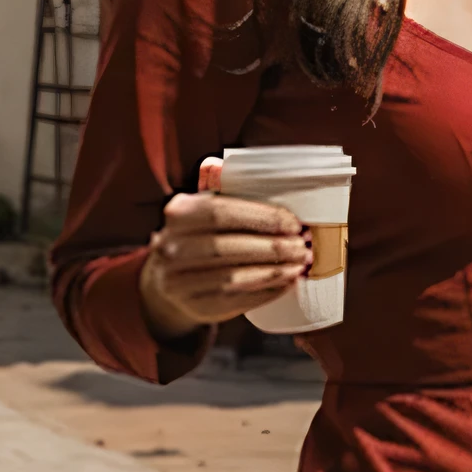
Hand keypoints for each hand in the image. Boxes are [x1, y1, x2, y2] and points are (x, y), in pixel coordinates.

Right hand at [139, 158, 311, 341]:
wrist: (168, 279)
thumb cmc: (199, 234)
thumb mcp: (202, 207)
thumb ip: (219, 185)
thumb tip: (225, 164)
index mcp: (178, 214)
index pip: (221, 213)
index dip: (261, 218)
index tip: (293, 223)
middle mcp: (170, 248)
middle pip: (227, 248)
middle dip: (272, 247)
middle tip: (303, 246)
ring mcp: (177, 282)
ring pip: (232, 278)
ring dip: (273, 271)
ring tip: (300, 264)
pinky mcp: (194, 308)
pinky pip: (235, 301)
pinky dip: (265, 292)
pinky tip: (286, 282)